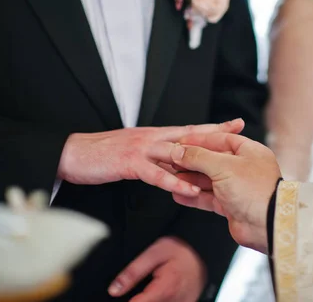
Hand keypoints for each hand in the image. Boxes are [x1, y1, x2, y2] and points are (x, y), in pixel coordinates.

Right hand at [57, 120, 243, 196]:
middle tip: (239, 128)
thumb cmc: (103, 155)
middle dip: (216, 132)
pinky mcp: (129, 163)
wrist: (72, 154)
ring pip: (177, 151)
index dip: (212, 126)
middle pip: (189, 134)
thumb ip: (156, 155)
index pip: (189, 129)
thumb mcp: (134, 152)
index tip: (235, 123)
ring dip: (200, 157)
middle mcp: (152, 137)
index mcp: (155, 135)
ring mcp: (142, 148)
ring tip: (223, 162)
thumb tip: (177, 161)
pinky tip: (189, 189)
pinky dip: (174, 181)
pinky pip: (156, 173)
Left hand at [108, 236, 205, 301]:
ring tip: (155, 284)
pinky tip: (161, 290)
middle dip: (140, 298)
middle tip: (146, 283)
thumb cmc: (182, 250)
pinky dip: (161, 298)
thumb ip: (133, 272)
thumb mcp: (154, 253)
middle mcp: (174, 301)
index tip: (123, 294)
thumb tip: (115, 289)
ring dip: (151, 298)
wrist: (203, 250)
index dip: (127, 300)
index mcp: (164, 290)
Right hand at [170, 133, 280, 252]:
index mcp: (249, 151)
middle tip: (173, 161)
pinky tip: (179, 194)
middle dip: (192, 161)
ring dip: (190, 179)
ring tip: (173, 178)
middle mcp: (244, 167)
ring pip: (209, 180)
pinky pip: (209, 198)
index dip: (200, 140)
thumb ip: (199, 157)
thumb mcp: (224, 166)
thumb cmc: (255, 191)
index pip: (220, 139)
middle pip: (213, 160)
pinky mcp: (231, 205)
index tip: (181, 142)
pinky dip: (194, 196)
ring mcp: (237, 187)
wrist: (267, 225)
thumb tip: (179, 150)